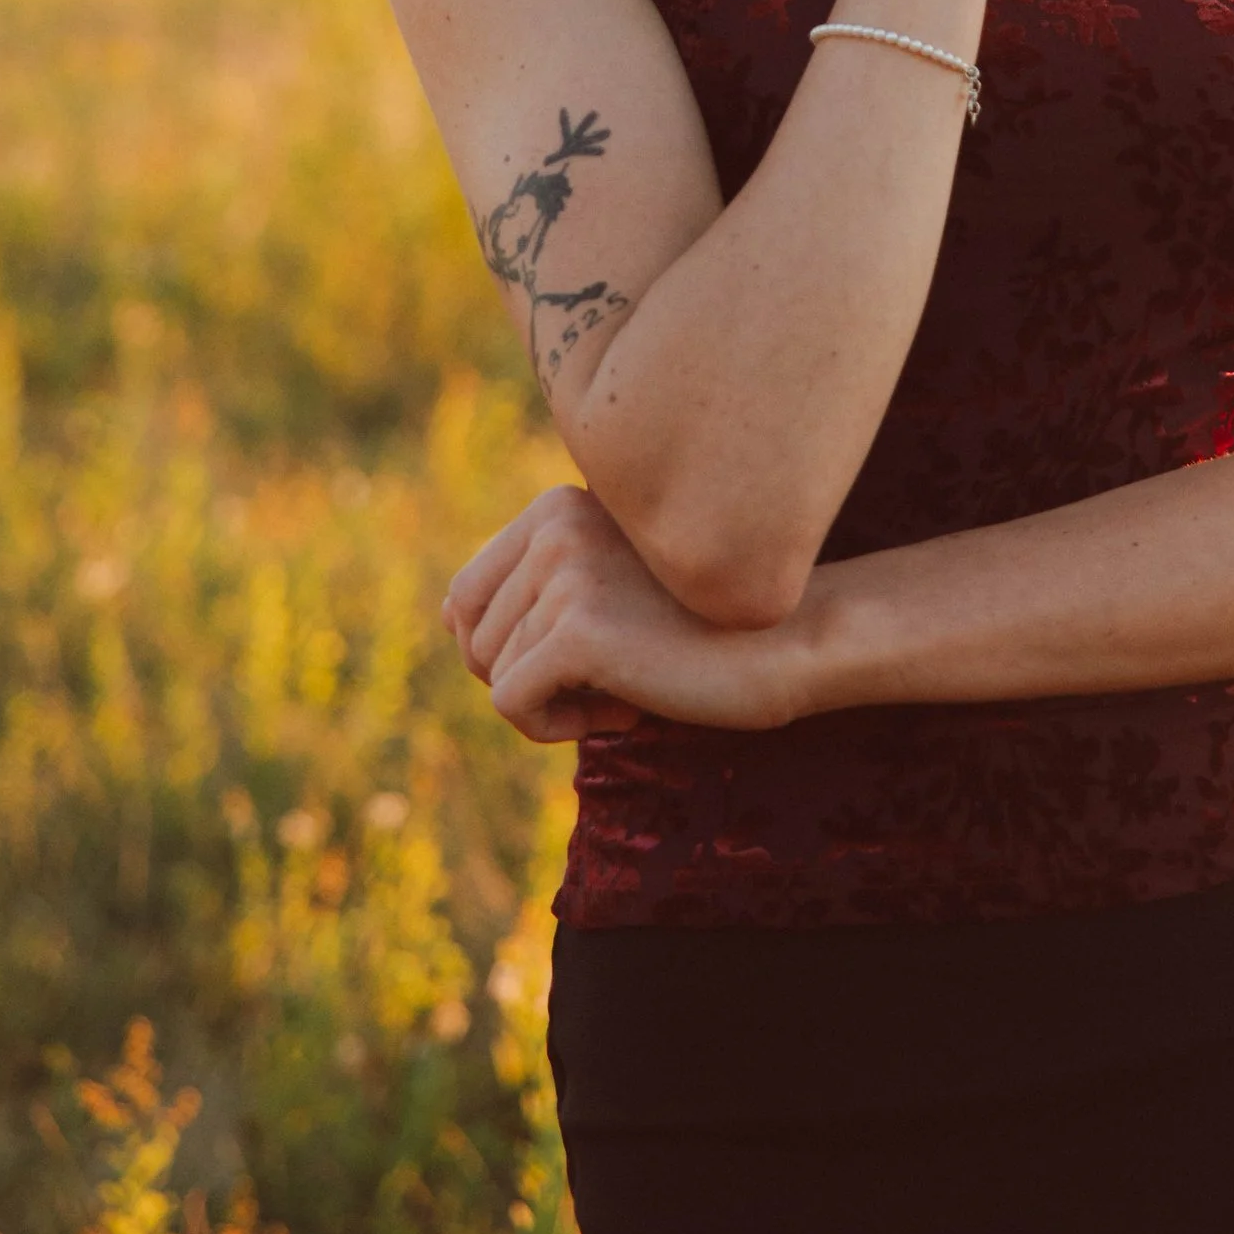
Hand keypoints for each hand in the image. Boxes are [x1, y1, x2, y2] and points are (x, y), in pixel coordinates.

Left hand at [443, 485, 818, 742]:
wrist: (789, 641)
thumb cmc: (700, 624)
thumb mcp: (610, 586)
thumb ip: (536, 589)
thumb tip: (445, 619)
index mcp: (556, 506)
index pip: (465, 596)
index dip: (506, 649)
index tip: (582, 658)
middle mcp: (554, 525)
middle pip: (473, 640)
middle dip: (530, 678)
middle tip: (610, 677)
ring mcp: (564, 572)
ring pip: (492, 675)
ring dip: (552, 704)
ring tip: (629, 685)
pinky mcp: (576, 629)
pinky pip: (510, 704)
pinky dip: (553, 728)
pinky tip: (621, 712)